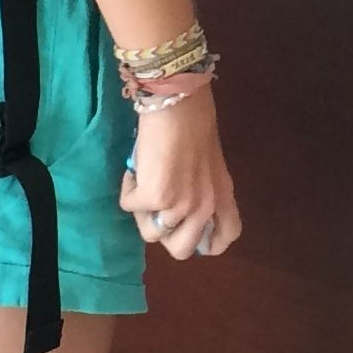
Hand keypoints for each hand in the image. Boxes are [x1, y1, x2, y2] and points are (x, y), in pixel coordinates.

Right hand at [119, 87, 240, 261]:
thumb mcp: (208, 163)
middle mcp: (205, 207)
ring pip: (150, 233)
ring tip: (144, 183)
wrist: (177, 102)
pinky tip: (135, 169)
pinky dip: (127, 189)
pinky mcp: (155, 197)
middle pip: (181, 250)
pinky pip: (130, 207)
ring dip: (141, 210)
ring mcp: (181, 205)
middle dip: (163, 233)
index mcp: (222, 195)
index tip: (189, 232)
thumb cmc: (193, 121)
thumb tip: (175, 206)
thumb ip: (201, 188)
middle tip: (156, 207)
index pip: (225, 238)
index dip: (206, 243)